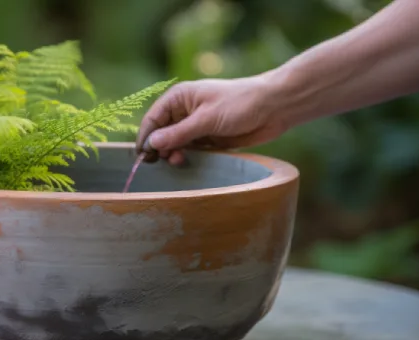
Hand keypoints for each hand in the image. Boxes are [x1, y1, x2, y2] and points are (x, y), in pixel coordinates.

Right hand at [136, 76, 288, 164]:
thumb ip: (179, 133)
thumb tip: (152, 143)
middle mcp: (185, 111)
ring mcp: (196, 125)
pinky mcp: (208, 138)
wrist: (274, 107)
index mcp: (180, 98)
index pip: (153, 119)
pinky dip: (187, 157)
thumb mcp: (207, 119)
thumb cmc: (240, 104)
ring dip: (174, 154)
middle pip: (161, 133)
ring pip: (175, 144)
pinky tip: (188, 162)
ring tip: (179, 161)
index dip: (146, 137)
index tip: (143, 157)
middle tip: (167, 161)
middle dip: (160, 148)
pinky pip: (191, 150)